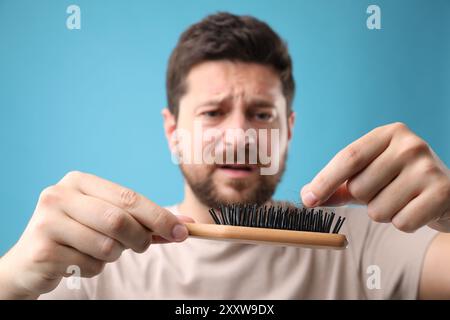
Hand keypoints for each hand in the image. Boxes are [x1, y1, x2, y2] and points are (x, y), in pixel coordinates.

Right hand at [0, 171, 192, 298]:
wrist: (30, 261)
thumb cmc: (78, 237)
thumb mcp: (108, 222)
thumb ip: (143, 222)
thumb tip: (185, 226)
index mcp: (79, 182)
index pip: (129, 197)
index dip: (159, 216)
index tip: (183, 231)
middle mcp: (60, 195)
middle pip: (119, 220)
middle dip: (140, 238)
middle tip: (142, 247)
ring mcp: (48, 221)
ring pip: (107, 246)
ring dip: (113, 256)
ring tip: (96, 251)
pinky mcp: (43, 249)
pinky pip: (90, 265)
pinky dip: (94, 269)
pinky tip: (77, 262)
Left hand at [301, 122, 449, 232]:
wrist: (448, 195)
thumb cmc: (399, 183)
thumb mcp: (368, 177)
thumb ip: (337, 185)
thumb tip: (307, 196)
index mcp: (388, 134)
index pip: (347, 157)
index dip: (324, 181)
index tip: (307, 200)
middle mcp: (409, 145)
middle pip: (359, 187)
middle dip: (364, 200)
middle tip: (386, 192)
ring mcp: (428, 167)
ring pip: (377, 210)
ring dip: (384, 213)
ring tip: (402, 201)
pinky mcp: (442, 192)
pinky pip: (401, 222)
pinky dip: (404, 223)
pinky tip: (417, 210)